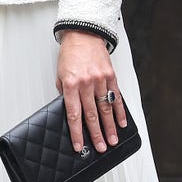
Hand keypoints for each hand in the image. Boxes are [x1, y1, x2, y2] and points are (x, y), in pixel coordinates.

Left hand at [55, 30, 127, 153]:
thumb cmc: (70, 54)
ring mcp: (100, 80)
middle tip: (100, 147)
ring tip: (112, 140)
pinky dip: (119, 111)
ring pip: (106, 108)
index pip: (74, 114)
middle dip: (96, 134)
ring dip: (109, 127)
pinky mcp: (110, 76)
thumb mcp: (60, 75)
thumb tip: (71, 112)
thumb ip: (65, 94)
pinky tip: (121, 123)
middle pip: (92, 115)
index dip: (77, 132)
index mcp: (71, 85)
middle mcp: (86, 83)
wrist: (83, 33)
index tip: (78, 145)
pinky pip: (116, 97)